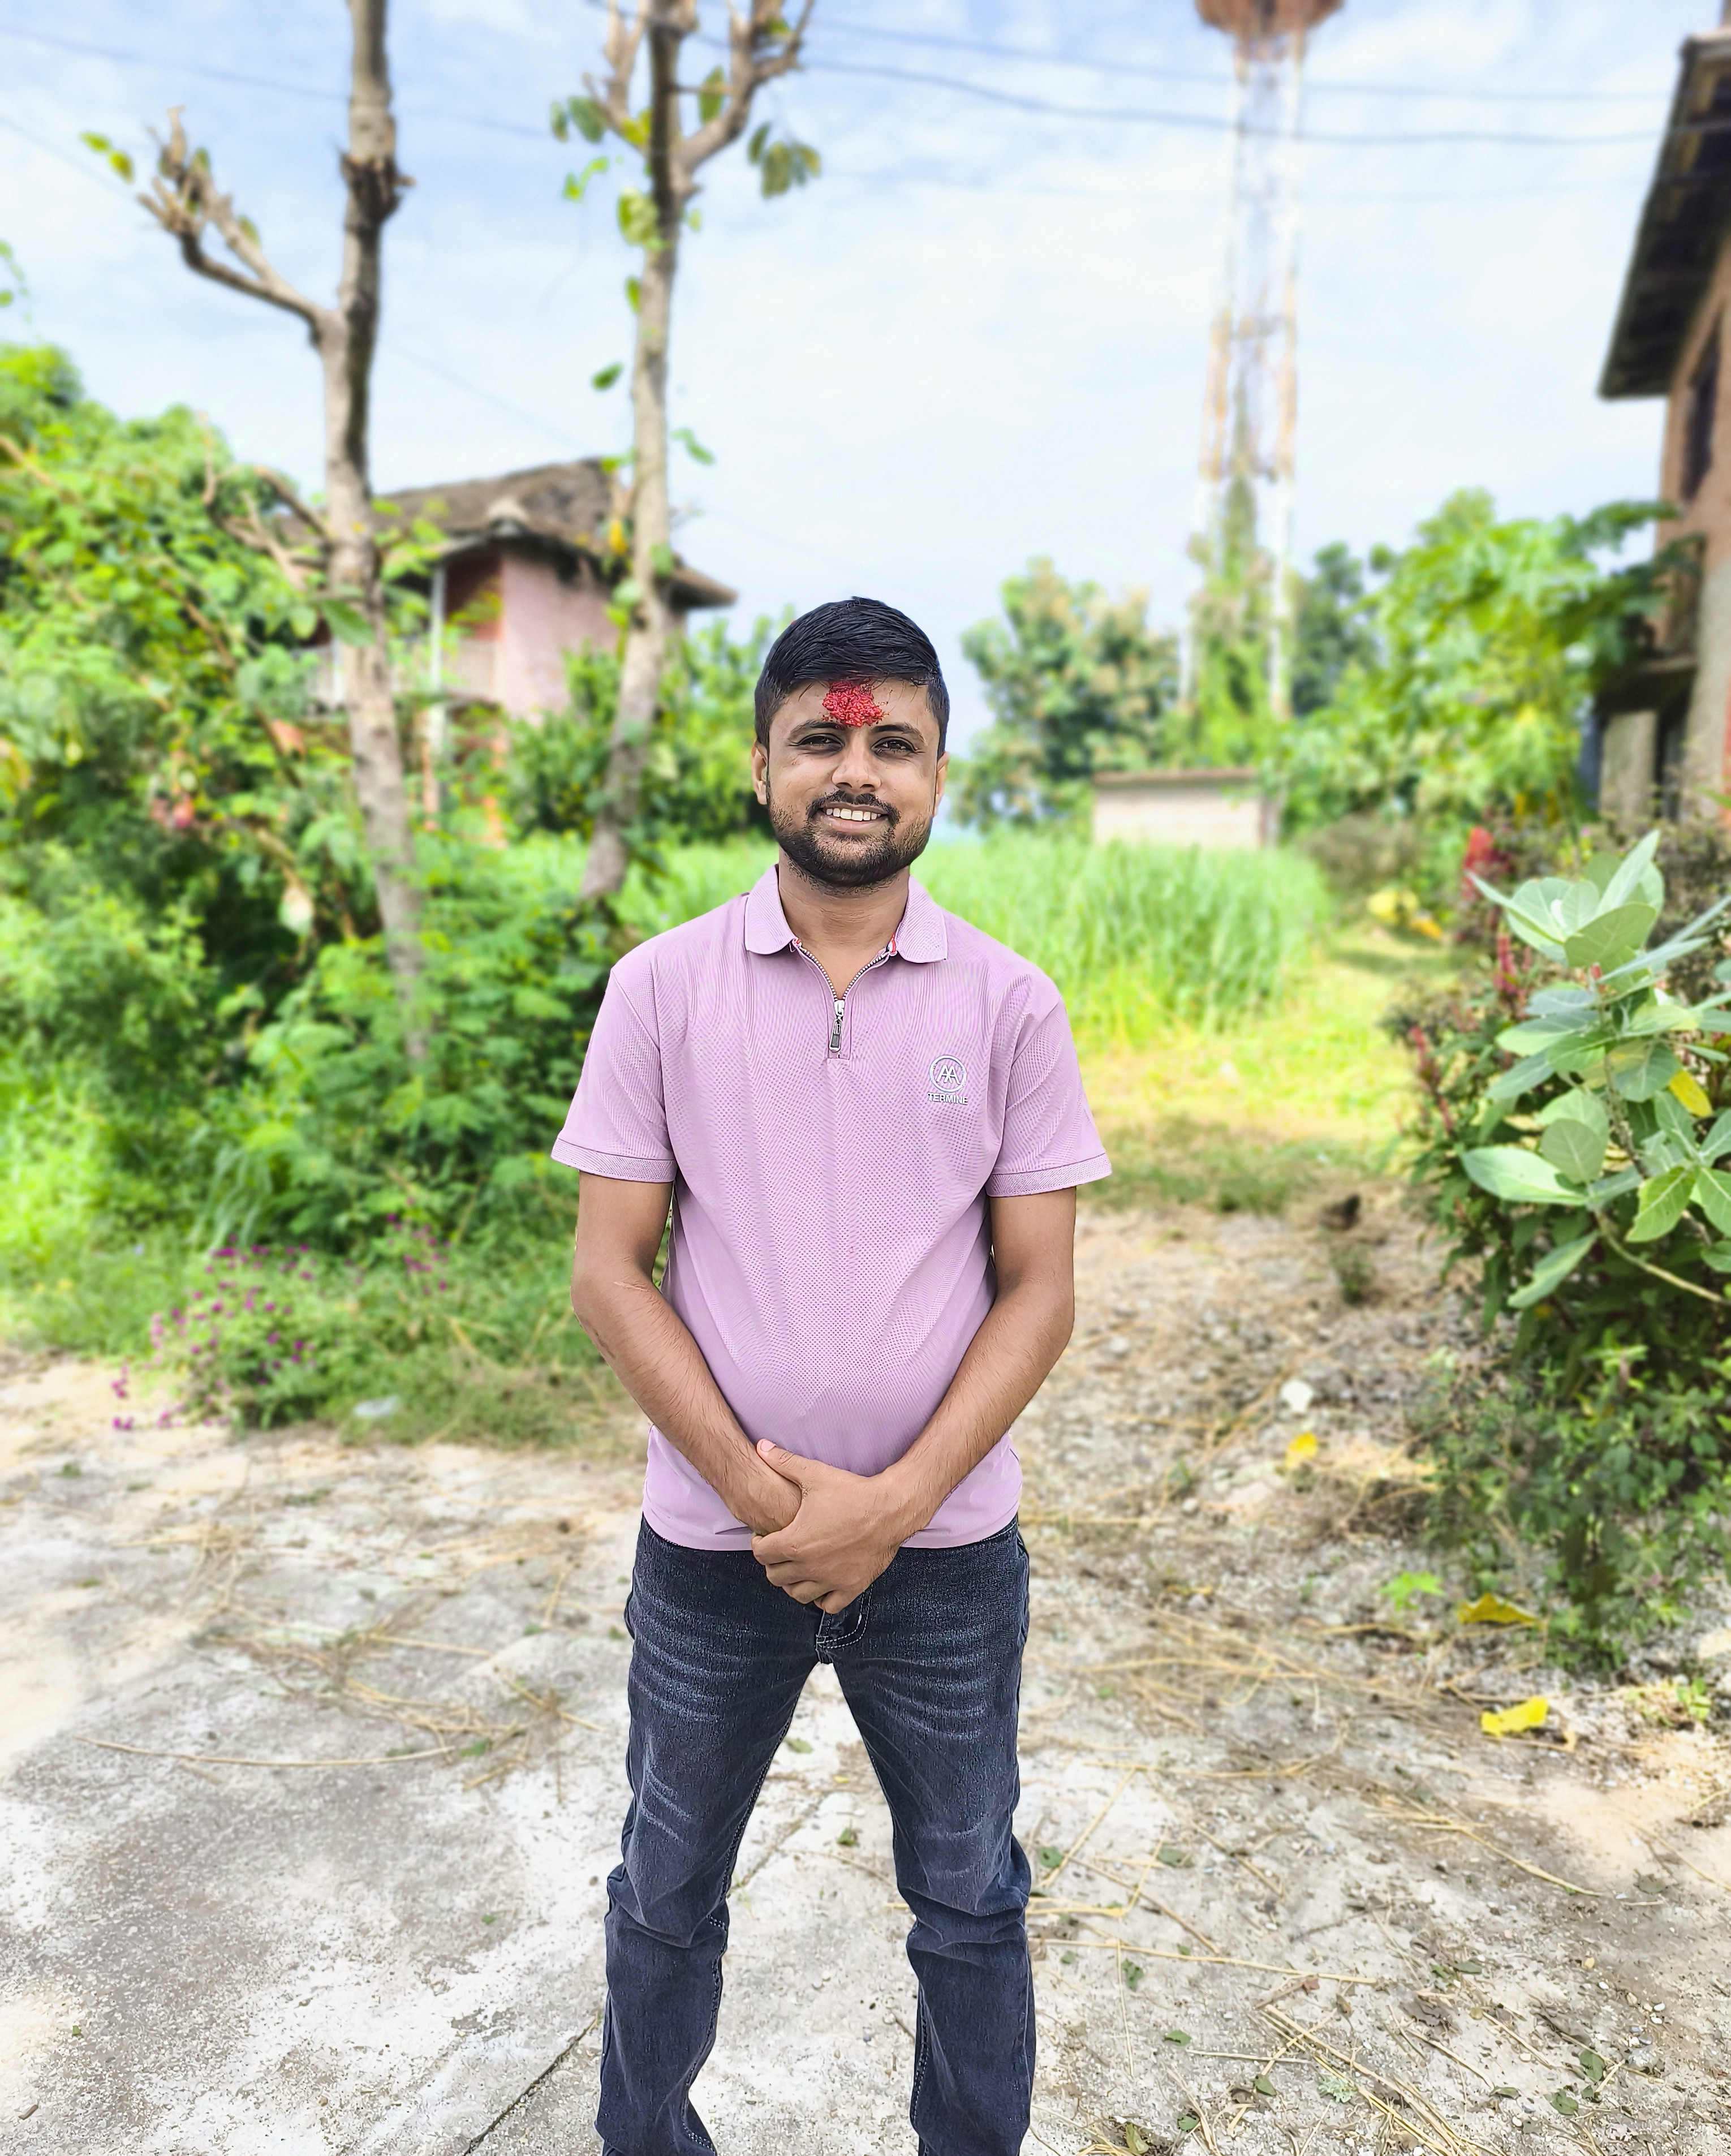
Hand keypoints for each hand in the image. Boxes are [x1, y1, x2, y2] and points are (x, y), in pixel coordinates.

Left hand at [748, 1440, 917, 1612]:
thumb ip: (784, 1462)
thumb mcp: (815, 1474)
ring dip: (793, 1583)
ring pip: (798, 1595)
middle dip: (774, 1563)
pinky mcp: (851, 1587)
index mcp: (794, 1543)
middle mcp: (809, 1567)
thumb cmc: (852, 1492)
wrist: (891, 1508)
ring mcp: (830, 1580)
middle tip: (781, 1551)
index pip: (761, 1554)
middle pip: (775, 1577)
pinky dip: (821, 1597)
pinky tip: (822, 1581)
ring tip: (798, 1567)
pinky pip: (827, 1605)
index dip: (760, 1543)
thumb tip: (760, 1446)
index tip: (766, 1536)